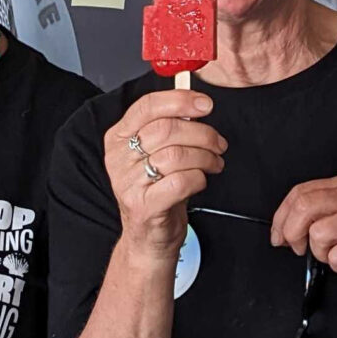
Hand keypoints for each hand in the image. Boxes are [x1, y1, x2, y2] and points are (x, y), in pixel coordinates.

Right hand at [103, 90, 223, 258]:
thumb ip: (171, 128)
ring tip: (214, 163)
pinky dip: (199, 178)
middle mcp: (118, 159)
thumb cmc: (157, 191)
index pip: (147, 106)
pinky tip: (201, 181)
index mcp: (118, 138)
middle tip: (218, 143)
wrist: (148, 237)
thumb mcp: (158, 154)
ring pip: (176, 155)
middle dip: (202, 133)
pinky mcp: (144, 206)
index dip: (180, 100)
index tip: (205, 104)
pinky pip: (181, 182)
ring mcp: (128, 183)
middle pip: (166, 129)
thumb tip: (196, 105)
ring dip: (205, 157)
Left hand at [271, 172, 336, 270]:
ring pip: (317, 233)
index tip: (277, 234)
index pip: (301, 192)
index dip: (282, 216)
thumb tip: (296, 225)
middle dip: (291, 233)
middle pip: (302, 207)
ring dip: (319, 251)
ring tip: (332, 252)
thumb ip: (332, 203)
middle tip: (297, 247)